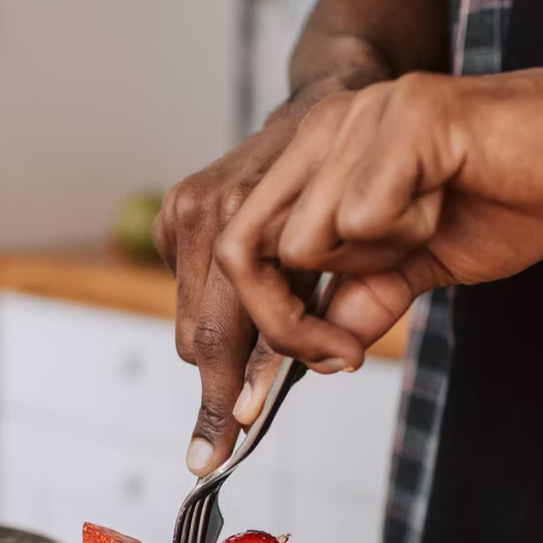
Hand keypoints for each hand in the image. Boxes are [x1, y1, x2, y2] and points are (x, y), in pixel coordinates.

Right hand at [154, 81, 355, 474]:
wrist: (340, 96)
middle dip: (230, 385)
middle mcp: (202, 209)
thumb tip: (297, 382)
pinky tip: (257, 308)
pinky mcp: (176, 215)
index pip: (227, 332)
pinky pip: (194, 297)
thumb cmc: (366, 170)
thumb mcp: (365, 248)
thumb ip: (327, 314)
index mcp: (242, 213)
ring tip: (261, 376)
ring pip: (195, 325)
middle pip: (202, 338)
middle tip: (233, 436)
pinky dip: (225, 316)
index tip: (225, 447)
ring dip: (230, 355)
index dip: (239, 391)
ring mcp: (183, 209)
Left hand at [215, 60, 542, 410]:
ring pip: (302, 239)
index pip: (240, 247)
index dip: (257, 324)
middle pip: (244, 249)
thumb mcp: (422, 261)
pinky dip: (405, 235)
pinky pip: (362, 216)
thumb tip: (314, 355)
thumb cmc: (521, 192)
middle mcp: (326, 126)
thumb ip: (363, 297)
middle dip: (286, 326)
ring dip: (367, 267)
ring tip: (426, 234)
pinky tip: (448, 205)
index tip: (293, 380)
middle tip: (345, 355)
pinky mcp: (406, 119)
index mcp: (319, 155)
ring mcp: (360, 116)